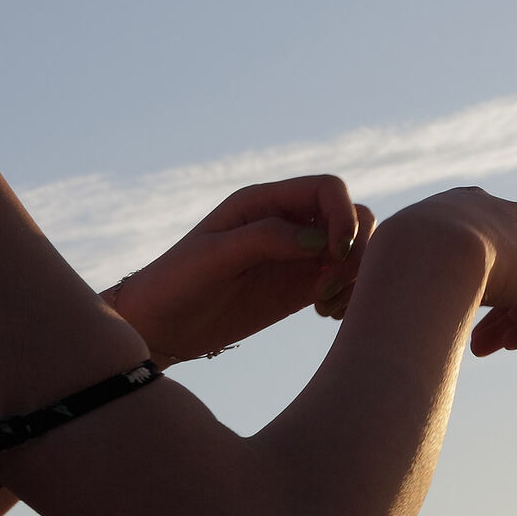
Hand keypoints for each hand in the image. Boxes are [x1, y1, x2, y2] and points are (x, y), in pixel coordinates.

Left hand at [101, 176, 375, 365]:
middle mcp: (287, 223)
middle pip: (353, 218)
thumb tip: (321, 242)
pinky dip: (350, 295)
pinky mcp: (301, 288)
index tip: (335, 254)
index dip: (344, 215)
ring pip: (355, 251)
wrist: (160, 325)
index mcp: (265, 202)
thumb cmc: (176, 282)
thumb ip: (265, 240)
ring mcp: (298, 257)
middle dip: (355, 251)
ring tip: (327, 307)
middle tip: (328, 289)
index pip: (328, 190)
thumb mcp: (214, 256)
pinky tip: (328, 315)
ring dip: (356, 276)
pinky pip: (345, 282)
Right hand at [355, 186, 516, 356]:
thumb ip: (397, 271)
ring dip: (507, 322)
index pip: (477, 240)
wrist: (430, 248)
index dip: (462, 277)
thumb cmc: (395, 256)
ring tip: (481, 348)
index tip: (442, 304)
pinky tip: (508, 344)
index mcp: (466, 205)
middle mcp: (504, 216)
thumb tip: (383, 297)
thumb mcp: (388, 258)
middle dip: (489, 305)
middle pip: (508, 265)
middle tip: (467, 335)